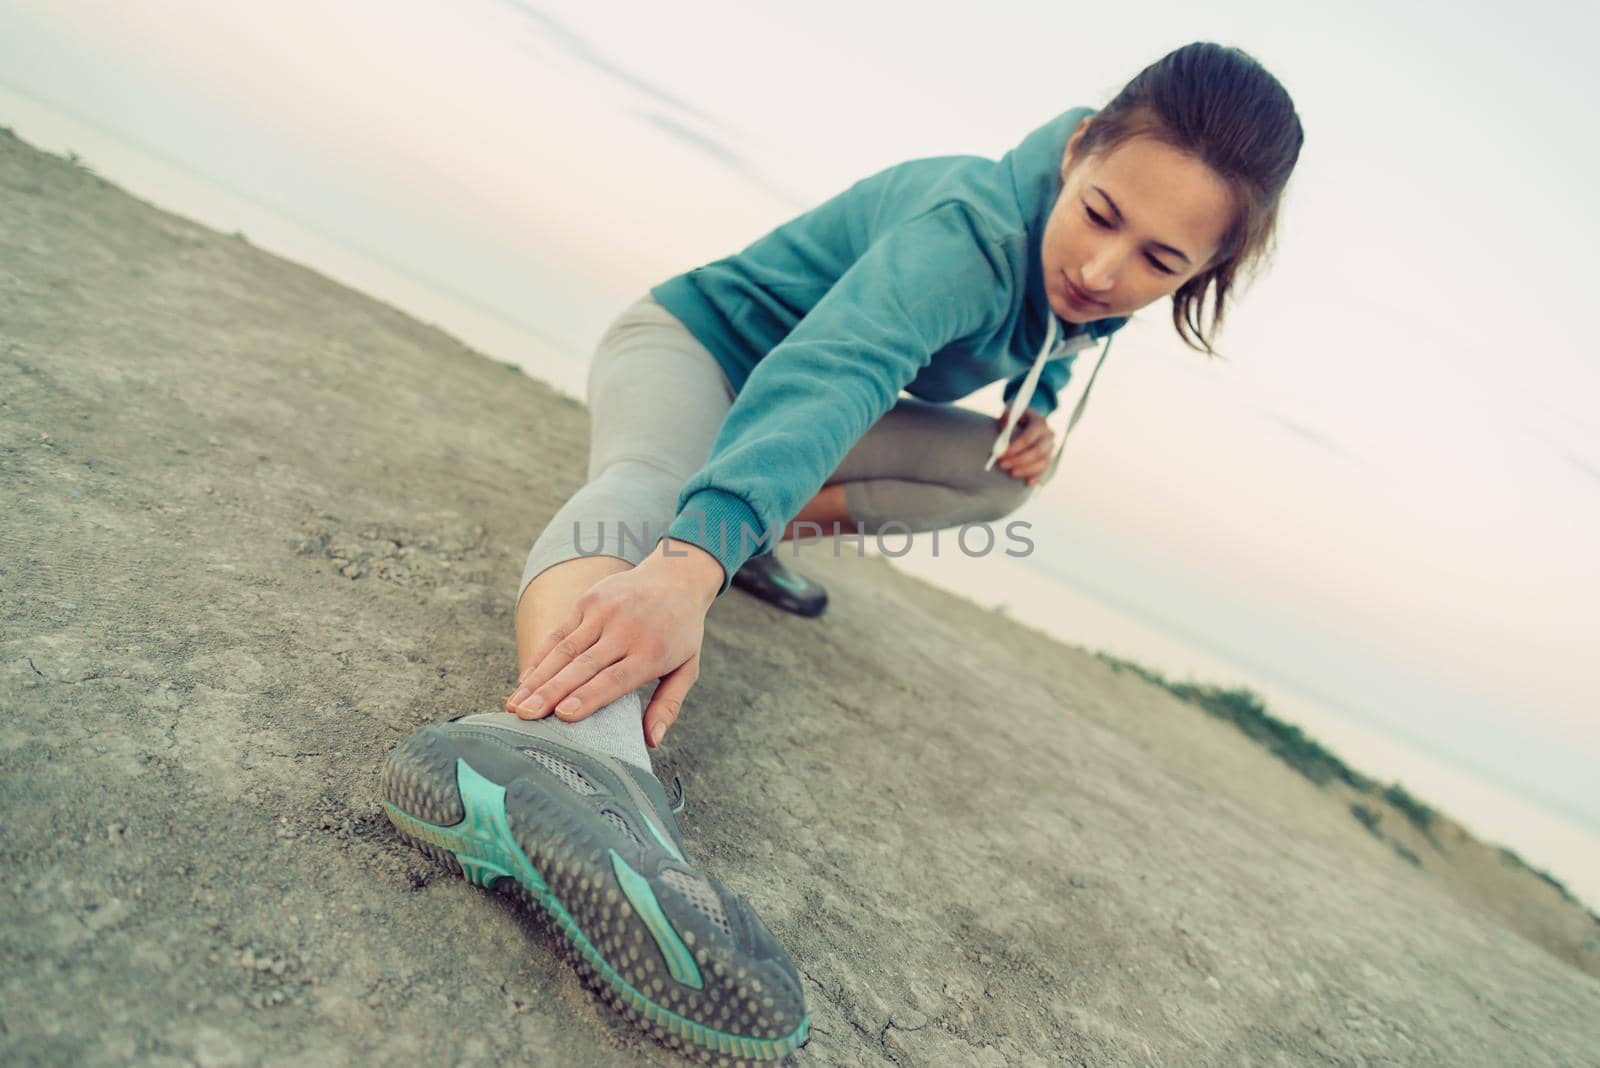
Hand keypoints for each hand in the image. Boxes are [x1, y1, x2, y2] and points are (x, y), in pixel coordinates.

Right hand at [505, 538, 723, 747]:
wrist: (676, 576)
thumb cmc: (681, 632)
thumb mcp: (688, 668)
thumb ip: (668, 705)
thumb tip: (651, 742)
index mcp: (651, 651)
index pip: (615, 677)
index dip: (589, 696)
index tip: (563, 714)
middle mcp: (624, 629)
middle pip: (582, 665)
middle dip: (551, 692)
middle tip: (526, 716)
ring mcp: (603, 612)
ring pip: (564, 649)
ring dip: (536, 678)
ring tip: (515, 705)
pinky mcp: (588, 601)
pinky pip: (559, 633)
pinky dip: (539, 658)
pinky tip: (523, 681)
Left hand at [994, 405, 1053, 487]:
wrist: (1028, 420)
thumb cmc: (1018, 416)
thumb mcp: (1011, 410)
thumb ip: (1007, 416)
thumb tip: (1004, 427)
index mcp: (1040, 423)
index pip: (1029, 437)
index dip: (1015, 447)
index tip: (1001, 454)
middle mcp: (1049, 435)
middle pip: (1037, 452)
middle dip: (1019, 460)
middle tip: (1002, 465)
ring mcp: (1051, 448)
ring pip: (1042, 462)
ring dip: (1026, 470)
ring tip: (1011, 473)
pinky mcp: (1049, 458)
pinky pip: (1045, 469)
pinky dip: (1037, 477)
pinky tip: (1028, 483)